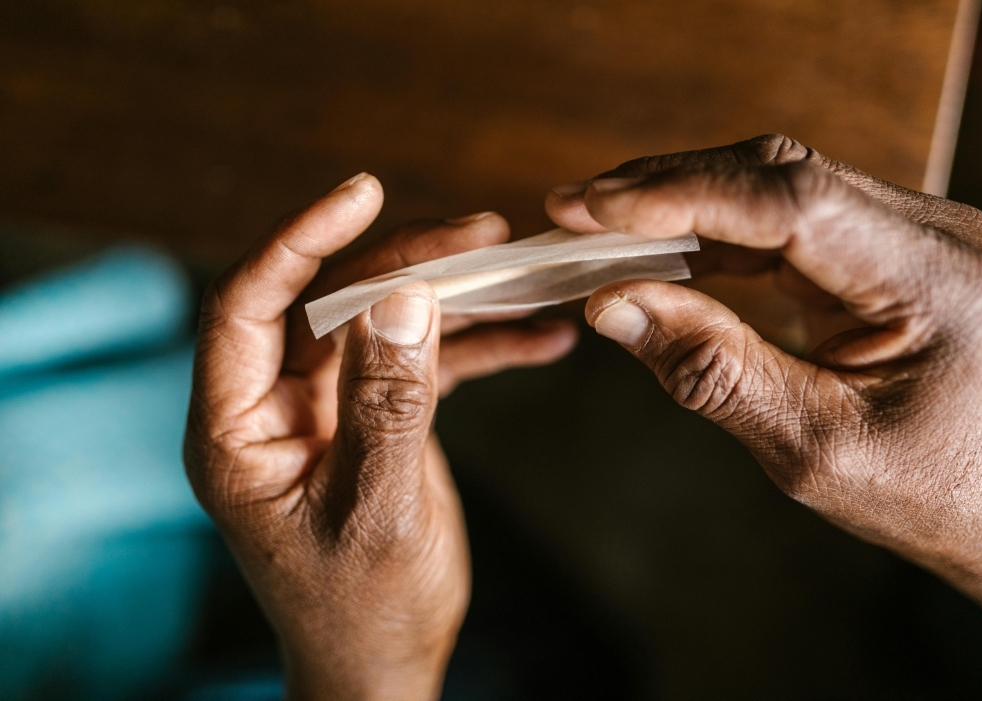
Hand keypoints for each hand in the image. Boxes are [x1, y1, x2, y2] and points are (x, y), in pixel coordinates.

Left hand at [184, 174, 575, 700]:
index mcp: (237, 429)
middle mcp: (276, 407)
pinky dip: (479, 350)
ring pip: (386, 324)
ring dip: (454, 299)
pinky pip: (424, 366)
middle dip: (407, 262)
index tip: (363, 193)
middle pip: (332, 302)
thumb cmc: (363, 608)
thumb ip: (388, 403)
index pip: (247, 304)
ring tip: (524, 274)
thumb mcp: (377, 508)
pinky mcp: (376, 421)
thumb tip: (404, 296)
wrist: (386, 663)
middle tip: (483, 233)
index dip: (299, 240)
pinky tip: (540, 341)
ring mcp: (329, 411)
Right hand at [547, 135, 981, 684]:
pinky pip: (772, 216)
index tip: (593, 209)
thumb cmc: (918, 490)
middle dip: (667, 188)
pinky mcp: (870, 245)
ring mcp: (901, 231)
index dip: (685, 195)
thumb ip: (714, 371)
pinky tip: (647, 246)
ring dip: (677, 202)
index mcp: (935, 278)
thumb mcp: (810, 448)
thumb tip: (611, 303)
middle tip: (571, 210)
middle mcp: (927, 234)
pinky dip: (703, 229)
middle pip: (777, 175)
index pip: (794, 202)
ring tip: (593, 226)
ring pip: (768, 184)